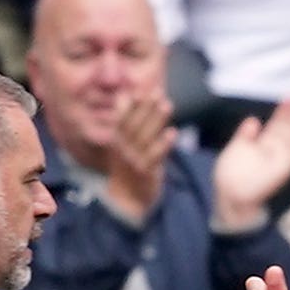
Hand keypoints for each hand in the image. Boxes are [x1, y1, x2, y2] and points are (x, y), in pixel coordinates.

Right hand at [104, 90, 175, 221]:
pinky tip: (173, 132)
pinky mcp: (145, 172)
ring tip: (167, 105)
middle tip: (158, 92)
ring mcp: (133, 160)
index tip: (140, 91)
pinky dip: (164, 144)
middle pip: (134, 124)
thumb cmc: (128, 167)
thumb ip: (126, 121)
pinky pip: (155, 156)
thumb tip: (125, 96)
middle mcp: (122, 149)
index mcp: (116, 140)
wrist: (126, 199)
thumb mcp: (122, 144)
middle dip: (146, 107)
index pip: (122, 119)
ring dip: (156, 120)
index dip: (130, 104)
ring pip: (145, 137)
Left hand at [211, 94, 289, 230]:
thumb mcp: (236, 149)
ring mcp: (279, 160)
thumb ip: (245, 135)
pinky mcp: (281, 170)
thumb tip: (253, 120)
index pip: (277, 124)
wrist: (229, 198)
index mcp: (263, 144)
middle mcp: (274, 151)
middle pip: (288, 127)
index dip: (284, 110)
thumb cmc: (230, 177)